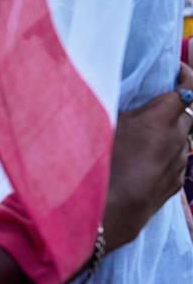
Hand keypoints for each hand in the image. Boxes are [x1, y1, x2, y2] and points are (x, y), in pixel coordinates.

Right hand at [103, 63, 192, 249]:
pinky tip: (147, 161)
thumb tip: (128, 97)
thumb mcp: (104, 125)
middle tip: (152, 108)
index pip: (186, 88)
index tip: (174, 71)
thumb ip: (123, 108)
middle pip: (187, 114)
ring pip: (183, 139)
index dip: (183, 76)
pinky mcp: (176, 184)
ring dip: (170, 133)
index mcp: (159, 119)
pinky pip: (178, 161)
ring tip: (145, 138)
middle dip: (174, 108)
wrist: (108, 212)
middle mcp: (176, 138)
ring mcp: (178, 163)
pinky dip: (168, 155)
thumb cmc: (100, 163)